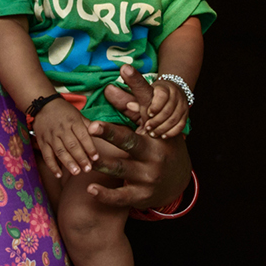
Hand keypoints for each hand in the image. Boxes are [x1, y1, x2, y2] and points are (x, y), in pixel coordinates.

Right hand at [32, 99, 96, 176]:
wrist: (42, 105)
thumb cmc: (64, 111)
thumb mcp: (77, 114)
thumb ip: (88, 126)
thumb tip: (101, 133)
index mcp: (73, 121)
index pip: (83, 136)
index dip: (89, 147)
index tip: (96, 158)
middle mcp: (62, 129)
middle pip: (72, 145)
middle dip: (80, 158)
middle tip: (88, 169)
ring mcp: (51, 136)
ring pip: (60, 151)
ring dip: (68, 163)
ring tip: (76, 172)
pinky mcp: (42, 142)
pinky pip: (47, 155)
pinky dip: (52, 166)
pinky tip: (58, 174)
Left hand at [85, 68, 191, 208]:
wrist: (178, 181)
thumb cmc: (160, 144)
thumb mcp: (150, 125)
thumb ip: (130, 105)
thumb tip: (108, 86)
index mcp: (156, 132)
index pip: (145, 106)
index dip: (136, 88)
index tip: (124, 69)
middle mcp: (154, 154)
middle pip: (130, 142)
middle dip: (111, 134)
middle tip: (92, 125)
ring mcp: (148, 176)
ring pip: (121, 169)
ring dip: (103, 165)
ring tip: (87, 160)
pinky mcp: (141, 196)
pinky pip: (120, 197)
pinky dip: (106, 195)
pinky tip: (90, 189)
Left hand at [136, 78, 187, 138]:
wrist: (173, 91)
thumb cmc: (155, 94)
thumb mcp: (147, 93)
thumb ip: (139, 100)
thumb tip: (129, 106)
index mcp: (165, 88)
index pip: (162, 96)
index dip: (155, 106)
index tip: (148, 114)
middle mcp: (176, 95)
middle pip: (168, 110)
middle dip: (157, 121)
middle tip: (147, 128)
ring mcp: (182, 105)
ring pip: (174, 118)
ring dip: (163, 128)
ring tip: (153, 134)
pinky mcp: (186, 114)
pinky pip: (181, 125)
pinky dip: (172, 132)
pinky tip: (163, 136)